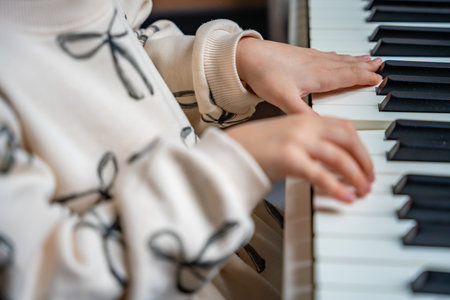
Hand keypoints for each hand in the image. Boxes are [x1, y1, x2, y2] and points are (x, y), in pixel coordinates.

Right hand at [225, 114, 374, 202]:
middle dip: (364, 160)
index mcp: (305, 119)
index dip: (360, 145)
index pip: (344, 127)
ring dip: (356, 175)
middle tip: (369, 179)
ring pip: (338, 157)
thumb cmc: (254, 146)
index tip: (365, 162)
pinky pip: (320, 174)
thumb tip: (331, 160)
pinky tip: (345, 197)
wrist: (229, 150)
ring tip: (362, 191)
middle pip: (347, 139)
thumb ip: (309, 141)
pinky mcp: (289, 159)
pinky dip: (336, 187)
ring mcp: (297, 141)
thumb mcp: (286, 136)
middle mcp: (304, 127)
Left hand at [236, 38, 382, 114]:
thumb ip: (302, 114)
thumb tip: (319, 128)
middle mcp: (318, 65)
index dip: (363, 79)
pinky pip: (327, 55)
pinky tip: (337, 55)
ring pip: (339, 59)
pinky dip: (338, 56)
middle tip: (381, 65)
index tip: (379, 79)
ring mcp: (310, 58)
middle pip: (347, 66)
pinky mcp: (301, 55)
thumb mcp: (283, 99)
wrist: (247, 56)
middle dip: (365, 67)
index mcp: (317, 76)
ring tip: (368, 58)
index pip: (347, 77)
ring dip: (355, 60)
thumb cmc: (265, 75)